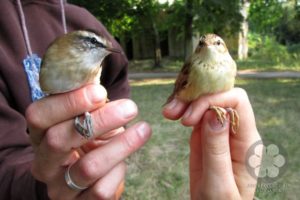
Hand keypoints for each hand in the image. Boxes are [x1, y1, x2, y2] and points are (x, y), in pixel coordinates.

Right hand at [26, 84, 151, 199]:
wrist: (85, 181)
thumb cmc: (87, 142)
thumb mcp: (85, 123)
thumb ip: (90, 108)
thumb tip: (102, 92)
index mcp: (40, 135)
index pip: (39, 116)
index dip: (68, 102)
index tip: (99, 92)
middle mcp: (43, 163)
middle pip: (60, 140)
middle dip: (99, 121)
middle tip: (129, 107)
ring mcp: (59, 188)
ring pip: (88, 167)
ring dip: (121, 146)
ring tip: (143, 129)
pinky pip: (102, 189)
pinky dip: (119, 171)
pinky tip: (125, 161)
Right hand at [162, 88, 260, 199]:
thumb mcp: (219, 183)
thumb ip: (217, 149)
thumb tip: (214, 113)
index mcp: (247, 141)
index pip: (237, 102)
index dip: (213, 100)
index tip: (189, 117)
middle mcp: (235, 131)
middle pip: (219, 97)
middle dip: (195, 99)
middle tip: (171, 111)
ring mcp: (220, 131)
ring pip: (205, 102)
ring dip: (185, 102)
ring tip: (168, 112)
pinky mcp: (205, 135)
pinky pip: (196, 114)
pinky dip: (182, 110)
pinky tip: (171, 114)